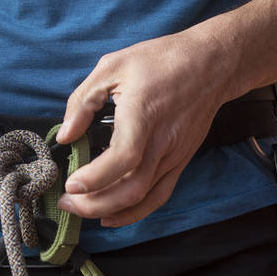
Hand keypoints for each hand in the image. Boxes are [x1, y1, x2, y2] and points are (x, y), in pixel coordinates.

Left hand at [55, 26, 240, 226]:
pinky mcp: (180, 161)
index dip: (96, 177)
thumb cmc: (161, 60)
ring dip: (110, 210)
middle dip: (94, 203)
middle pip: (132, 188)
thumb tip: (66, 134)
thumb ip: (83, 101)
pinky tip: (112, 215)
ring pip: (144, 197)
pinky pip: (159, 195)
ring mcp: (174, 155)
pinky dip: (135, 212)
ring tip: (81, 209)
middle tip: (66, 202)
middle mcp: (162, 142)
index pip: (123, 158)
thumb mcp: (113, 66)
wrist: (211, 65)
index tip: (72, 184)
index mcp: (143, 114)